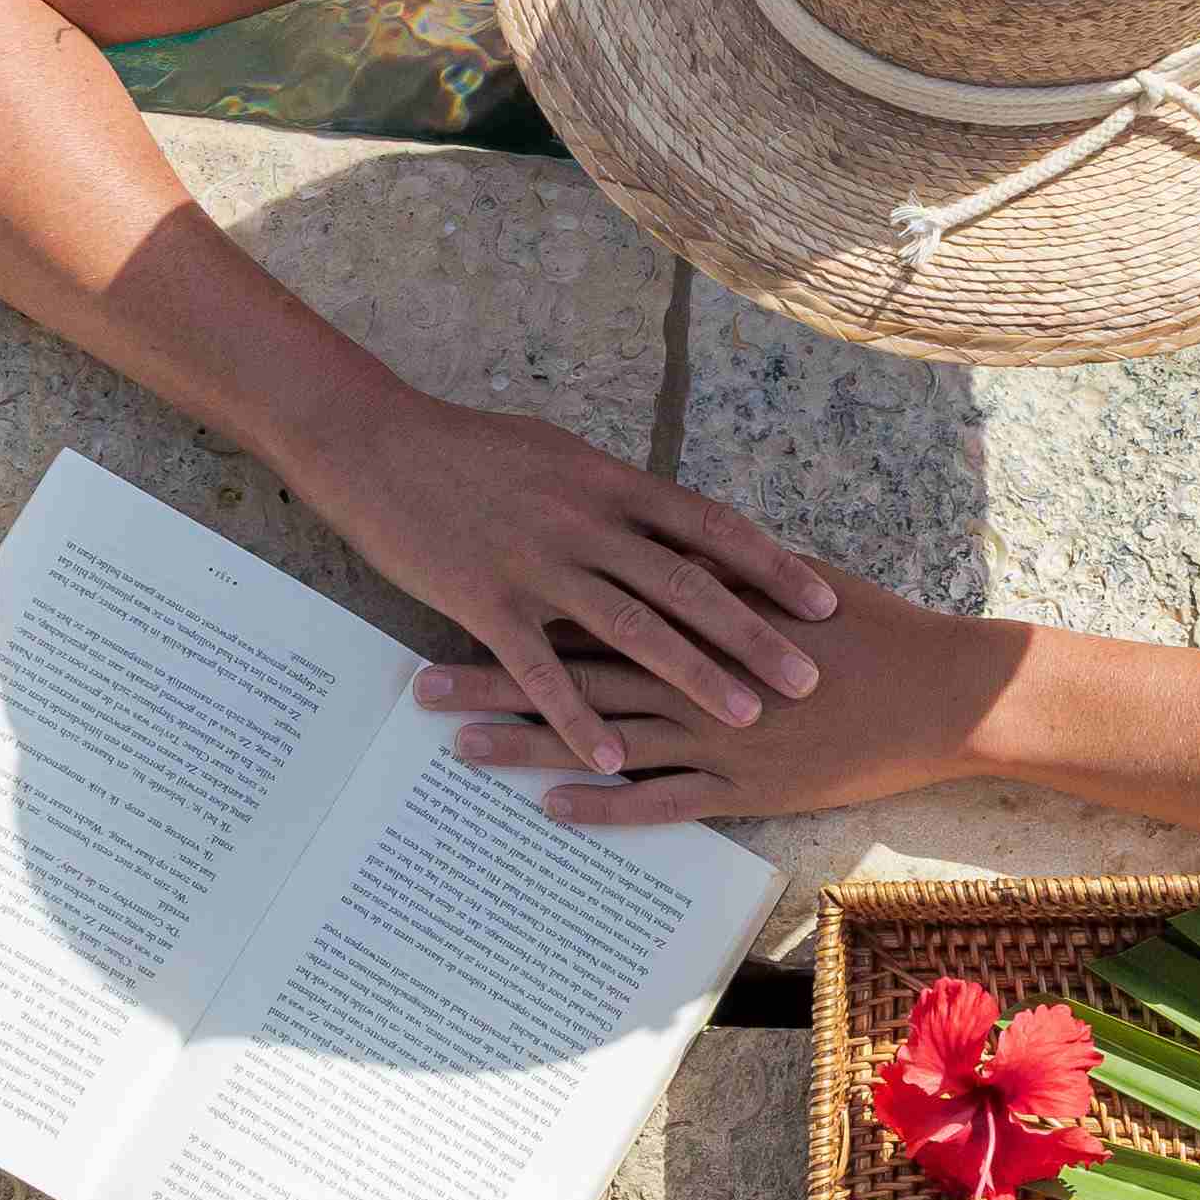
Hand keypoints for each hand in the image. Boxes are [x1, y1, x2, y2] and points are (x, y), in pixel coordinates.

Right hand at [289, 394, 837, 775]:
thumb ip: (615, 492)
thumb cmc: (469, 448)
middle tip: (808, 678)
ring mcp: (536, 562)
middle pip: (687, 584)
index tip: (823, 602)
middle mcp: (585, 521)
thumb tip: (666, 518)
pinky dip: (579, 716)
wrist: (376, 443)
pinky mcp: (484, 600)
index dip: (772, 566)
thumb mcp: (558, 454)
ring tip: (744, 717)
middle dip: (754, 633)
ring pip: (630, 627)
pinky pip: (541, 669)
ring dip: (692, 675)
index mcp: (609, 483)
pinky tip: (615, 756)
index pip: (711, 526)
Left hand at [424, 568, 1022, 825]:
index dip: (523, 605)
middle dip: (495, 675)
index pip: (592, 605)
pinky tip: (553, 807)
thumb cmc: (872, 628)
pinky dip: (607, 803)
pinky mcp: (745, 785)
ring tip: (461, 747)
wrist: (938, 691)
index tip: (459, 598)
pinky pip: (661, 799)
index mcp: (702, 612)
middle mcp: (697, 671)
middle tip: (422, 683)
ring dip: (530, 742)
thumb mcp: (791, 579)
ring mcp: (718, 732)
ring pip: (602, 736)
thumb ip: (726, 566)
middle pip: (573, 670)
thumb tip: (673, 539)